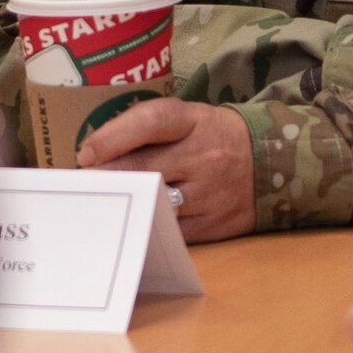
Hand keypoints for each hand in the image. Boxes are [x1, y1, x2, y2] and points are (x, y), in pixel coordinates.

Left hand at [75, 99, 252, 242]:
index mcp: (195, 122)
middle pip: (144, 168)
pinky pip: (169, 233)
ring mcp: (210, 192)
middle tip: (78, 188)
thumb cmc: (214, 137)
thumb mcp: (191, 119)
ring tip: (98, 208)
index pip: (153, 121)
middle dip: (105, 179)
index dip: (115, 136)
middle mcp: (204, 155)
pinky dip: (146, 230)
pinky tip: (128, 228)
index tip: (86, 154)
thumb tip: (91, 156)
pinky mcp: (213, 224)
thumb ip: (148, 131)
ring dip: (122, 207)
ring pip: (154, 204)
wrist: (274, 161)